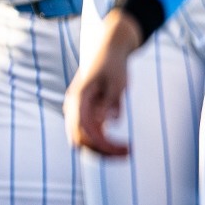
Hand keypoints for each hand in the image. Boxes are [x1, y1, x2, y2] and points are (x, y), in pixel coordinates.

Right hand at [67, 12, 140, 156]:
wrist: (108, 51)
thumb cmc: (114, 65)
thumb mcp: (117, 81)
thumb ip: (110, 101)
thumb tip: (107, 122)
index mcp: (78, 99)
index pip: (84, 131)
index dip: (103, 144)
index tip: (126, 148)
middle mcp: (74, 108)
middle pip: (81, 141)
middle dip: (103, 152)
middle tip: (129, 153)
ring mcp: (79, 113)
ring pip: (85, 141)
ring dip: (104, 150)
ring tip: (127, 151)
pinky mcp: (87, 114)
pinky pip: (92, 136)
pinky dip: (105, 144)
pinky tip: (122, 145)